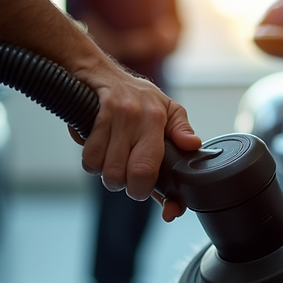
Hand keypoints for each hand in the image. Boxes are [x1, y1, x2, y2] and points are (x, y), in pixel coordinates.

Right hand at [67, 58, 199, 220]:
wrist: (100, 70)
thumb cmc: (138, 96)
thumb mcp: (167, 108)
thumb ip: (181, 130)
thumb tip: (193, 145)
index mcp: (158, 120)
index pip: (155, 166)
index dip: (162, 196)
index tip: (167, 212)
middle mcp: (137, 118)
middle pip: (129, 176)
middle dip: (129, 188)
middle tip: (131, 180)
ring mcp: (113, 116)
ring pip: (105, 170)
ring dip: (108, 176)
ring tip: (114, 164)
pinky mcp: (92, 115)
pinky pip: (89, 156)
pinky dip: (92, 162)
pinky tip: (100, 152)